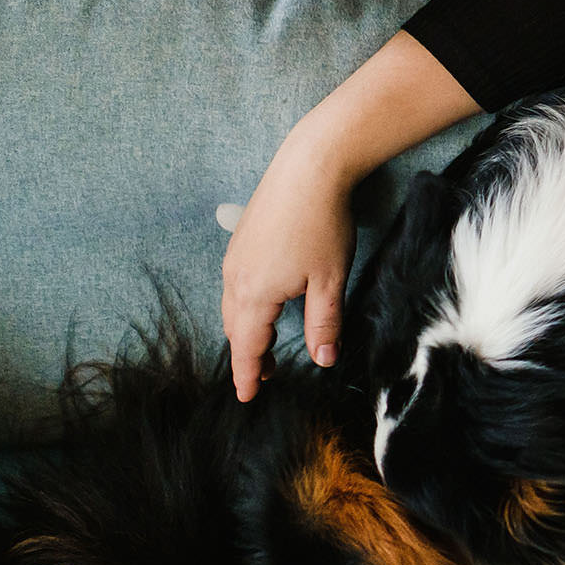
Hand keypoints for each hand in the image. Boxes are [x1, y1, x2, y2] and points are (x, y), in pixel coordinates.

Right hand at [221, 137, 356, 400]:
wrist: (309, 166)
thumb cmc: (322, 223)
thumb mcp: (330, 280)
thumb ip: (324, 324)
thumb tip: (323, 360)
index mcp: (254, 293)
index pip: (246, 346)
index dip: (247, 374)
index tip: (247, 397)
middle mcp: (235, 277)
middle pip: (236, 328)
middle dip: (249, 353)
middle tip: (266, 375)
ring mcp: (235, 255)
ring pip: (234, 305)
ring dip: (248, 328)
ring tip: (268, 344)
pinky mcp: (241, 238)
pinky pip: (237, 283)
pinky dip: (247, 304)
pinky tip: (266, 302)